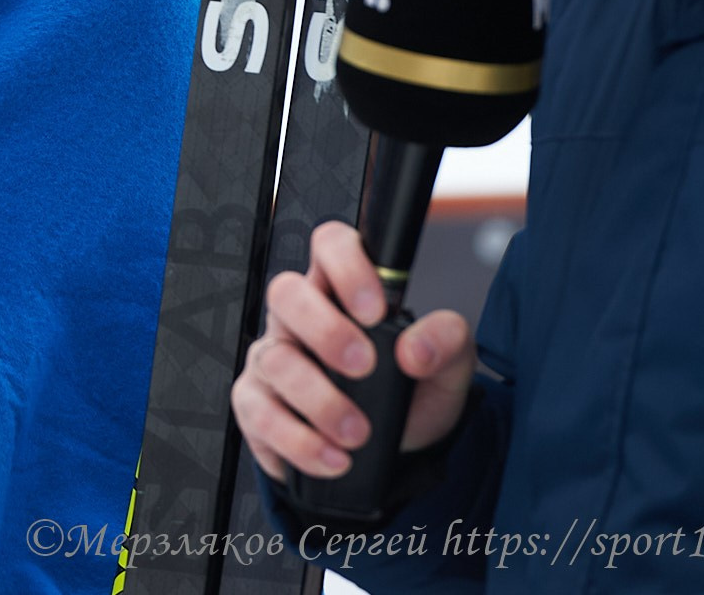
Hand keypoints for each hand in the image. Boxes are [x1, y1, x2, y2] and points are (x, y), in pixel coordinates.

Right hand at [231, 221, 475, 484]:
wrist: (395, 458)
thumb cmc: (410, 397)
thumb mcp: (447, 371)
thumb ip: (447, 344)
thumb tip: (415, 348)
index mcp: (342, 292)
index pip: (330, 246)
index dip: (347, 267)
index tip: (374, 310)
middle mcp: (299, 318)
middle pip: (286, 293)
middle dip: (325, 330)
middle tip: (364, 368)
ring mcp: (272, 359)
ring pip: (276, 360)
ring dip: (320, 400)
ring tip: (357, 432)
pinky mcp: (256, 405)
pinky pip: (261, 415)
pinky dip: (300, 442)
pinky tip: (334, 458)